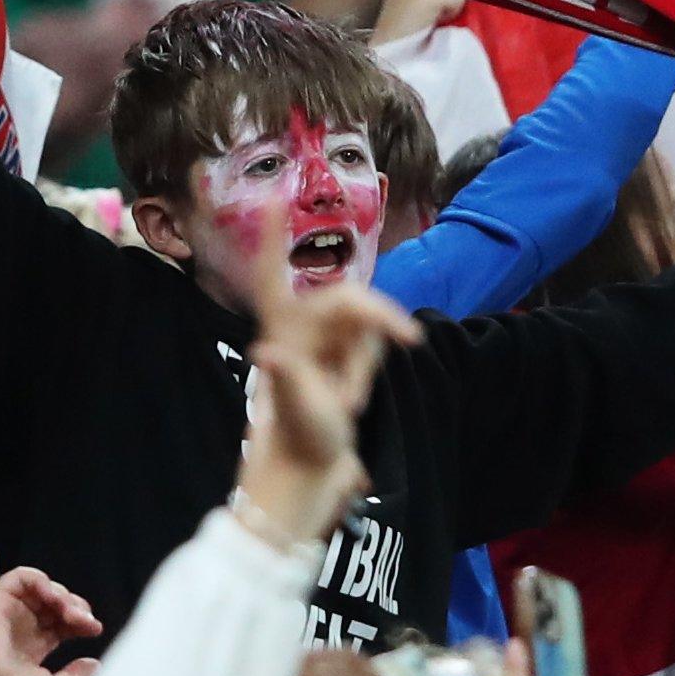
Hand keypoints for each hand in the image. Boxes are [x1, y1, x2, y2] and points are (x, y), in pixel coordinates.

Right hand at [0, 567, 101, 675]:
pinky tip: (51, 596)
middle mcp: (23, 627)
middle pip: (57, 604)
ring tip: (68, 611)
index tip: (95, 628)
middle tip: (84, 621)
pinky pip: (20, 577)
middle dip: (77, 607)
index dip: (82, 622)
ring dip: (62, 595)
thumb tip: (93, 665)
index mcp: (33, 647)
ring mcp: (11, 611)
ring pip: (43, 588)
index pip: (63, 625)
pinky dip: (40, 580)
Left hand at [237, 208, 420, 543]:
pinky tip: (353, 400)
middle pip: (348, 298)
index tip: (274, 195)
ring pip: (366, 326)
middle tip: (408, 337)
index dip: (271, 237)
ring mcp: (325, 345)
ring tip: (348, 403)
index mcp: (279, 333)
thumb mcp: (297, 411)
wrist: (310, 480)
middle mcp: (301, 330)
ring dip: (366, 362)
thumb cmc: (295, 443)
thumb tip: (265, 352)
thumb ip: (291, 376)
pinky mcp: (344, 362)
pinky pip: (371, 347)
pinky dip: (366, 371)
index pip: (271, 276)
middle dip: (377, 317)